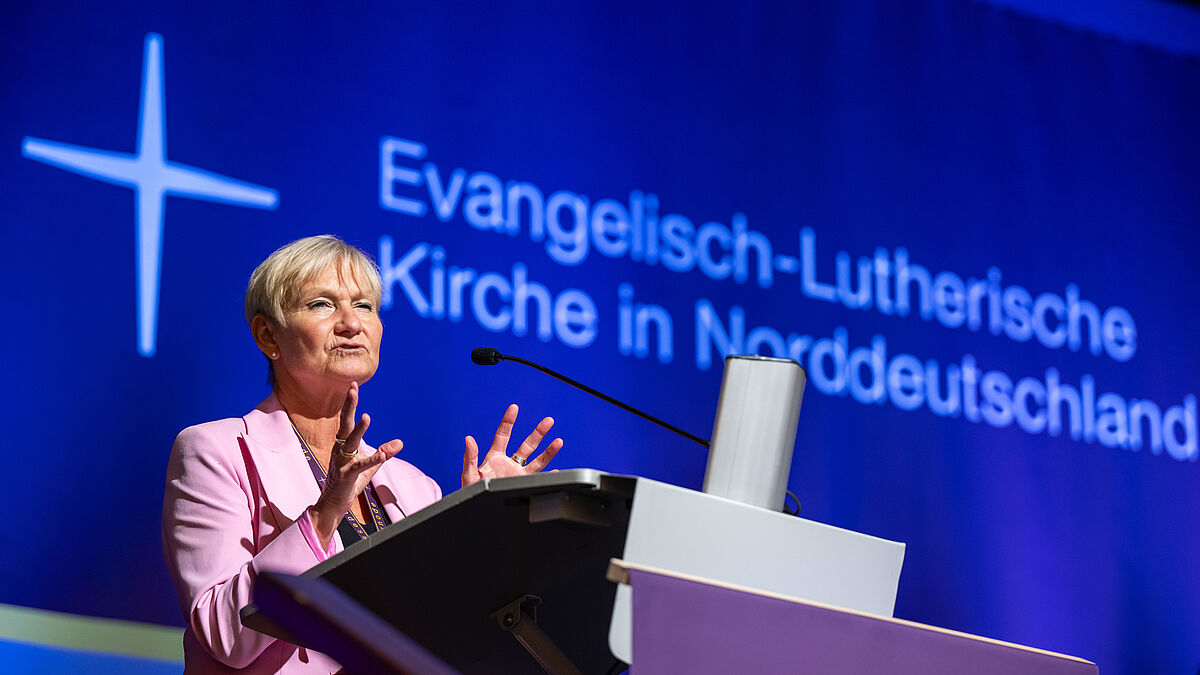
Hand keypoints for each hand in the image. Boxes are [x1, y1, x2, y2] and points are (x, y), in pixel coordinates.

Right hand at [309, 382, 402, 546]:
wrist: (334, 504)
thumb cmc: (350, 482)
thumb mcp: (370, 466)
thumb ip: (383, 452)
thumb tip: (400, 442)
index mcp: (344, 445)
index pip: (346, 420)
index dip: (350, 404)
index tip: (352, 385)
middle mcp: (340, 450)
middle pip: (344, 424)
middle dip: (348, 406)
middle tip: (352, 389)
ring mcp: (342, 462)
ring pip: (350, 442)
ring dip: (359, 430)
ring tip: (367, 417)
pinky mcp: (347, 476)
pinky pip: (361, 466)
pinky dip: (373, 458)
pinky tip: (383, 453)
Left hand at [462, 404, 562, 486]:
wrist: (478, 511)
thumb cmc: (470, 492)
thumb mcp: (468, 475)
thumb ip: (469, 457)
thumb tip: (468, 439)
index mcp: (495, 457)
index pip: (503, 434)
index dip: (508, 421)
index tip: (514, 408)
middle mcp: (509, 464)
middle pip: (527, 445)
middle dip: (538, 432)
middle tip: (549, 421)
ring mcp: (517, 475)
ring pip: (537, 461)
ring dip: (548, 451)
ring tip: (559, 441)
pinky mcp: (523, 486)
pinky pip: (538, 479)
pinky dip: (548, 475)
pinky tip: (556, 470)